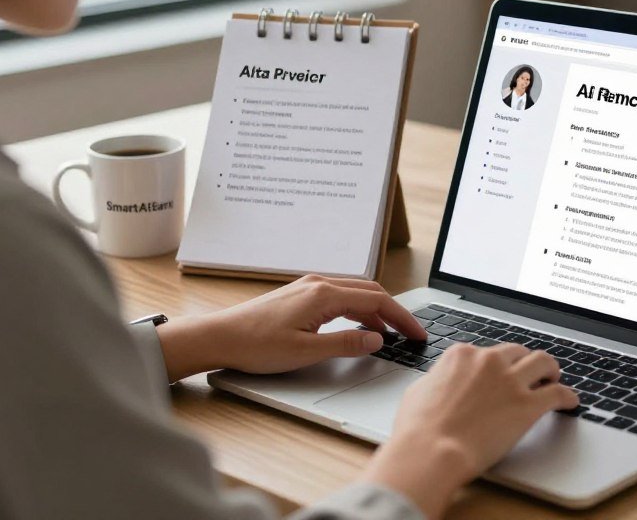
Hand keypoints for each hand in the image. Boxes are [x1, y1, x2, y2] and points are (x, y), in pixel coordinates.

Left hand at [155, 275, 426, 381]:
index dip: (401, 318)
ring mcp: (309, 286)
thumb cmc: (256, 345)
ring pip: (356, 292)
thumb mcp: (306, 352)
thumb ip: (345, 344)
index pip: (376, 301)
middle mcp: (319, 284)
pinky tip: (358, 327)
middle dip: (394, 311)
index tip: (417, 334)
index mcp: (324, 294)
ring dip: (376, 310)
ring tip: (389, 334)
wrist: (220, 337)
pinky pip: (340, 296)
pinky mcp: (301, 294)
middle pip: (370, 291)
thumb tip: (376, 340)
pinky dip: (358, 309)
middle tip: (411, 333)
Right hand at [362, 342, 578, 517]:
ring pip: (543, 362)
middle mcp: (488, 361)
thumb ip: (438, 380)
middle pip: (516, 352)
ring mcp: (510, 381)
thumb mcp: (419, 391)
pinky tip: (570, 401)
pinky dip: (567, 396)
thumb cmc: (418, 428)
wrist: (431, 450)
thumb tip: (441, 384)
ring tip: (553, 378)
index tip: (498, 374)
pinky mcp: (527, 405)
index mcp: (462, 355)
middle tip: (528, 374)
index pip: (486, 351)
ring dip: (550, 369)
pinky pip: (558, 393)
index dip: (494, 365)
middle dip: (523, 362)